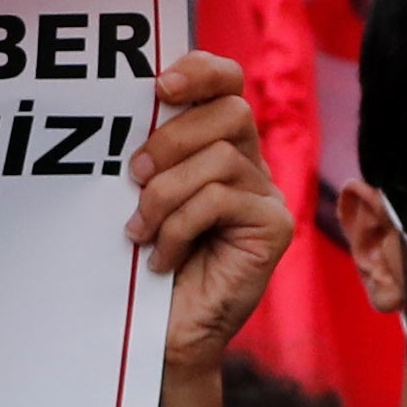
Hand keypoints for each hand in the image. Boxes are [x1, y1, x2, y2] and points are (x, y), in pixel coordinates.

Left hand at [125, 51, 290, 377]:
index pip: (227, 83)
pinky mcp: (274, 227)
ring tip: (140, 230)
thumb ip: (151, 153)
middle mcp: (251, 165)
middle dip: (171, 139)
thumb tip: (132, 107)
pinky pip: (220, 199)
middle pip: (230, 111)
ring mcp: (268, 196)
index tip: (158, 86)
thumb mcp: (143, 195)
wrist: (163, 335)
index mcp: (221, 145)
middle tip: (134, 175)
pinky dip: (179, 226)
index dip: (200, 71)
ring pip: (219, 159)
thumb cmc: (146, 262)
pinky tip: (161, 257)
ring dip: (165, 194)